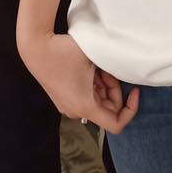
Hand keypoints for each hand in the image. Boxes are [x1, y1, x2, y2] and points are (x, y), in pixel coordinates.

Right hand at [19, 31, 138, 133]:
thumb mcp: (95, 56)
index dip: (131, 109)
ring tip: (97, 65)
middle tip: (108, 68)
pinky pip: (88, 97)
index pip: (116, 124)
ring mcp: (69, 106)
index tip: (135, 90)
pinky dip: (94, 84)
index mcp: (85, 106)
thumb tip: (128, 68)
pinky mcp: (64, 98)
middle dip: (115, 89)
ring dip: (104, 84)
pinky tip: (89, 68)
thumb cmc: (65, 51)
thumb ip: (114, 65)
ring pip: (99, 101)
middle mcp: (76, 111)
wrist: (36, 48)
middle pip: (109, 109)